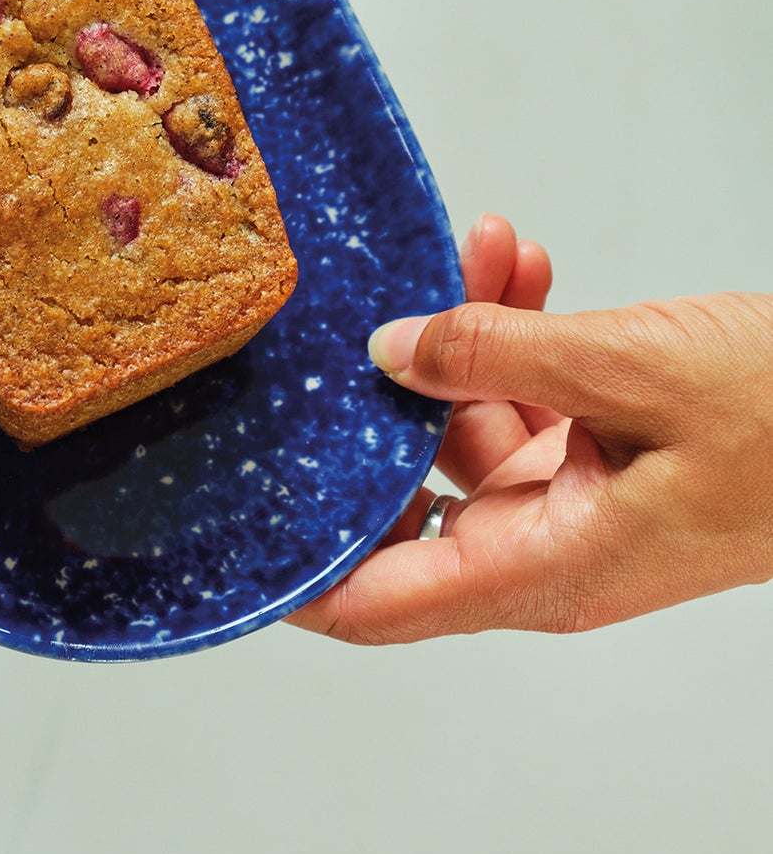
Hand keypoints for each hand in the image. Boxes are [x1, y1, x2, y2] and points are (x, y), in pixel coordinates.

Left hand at [285, 216, 772, 641]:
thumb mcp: (633, 369)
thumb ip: (498, 357)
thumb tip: (389, 352)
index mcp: (546, 569)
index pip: (377, 602)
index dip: (292, 574)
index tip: (220, 523)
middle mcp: (547, 552)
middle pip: (409, 495)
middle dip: (382, 395)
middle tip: (364, 311)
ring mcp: (575, 508)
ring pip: (469, 427)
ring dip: (466, 338)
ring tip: (477, 252)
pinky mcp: (603, 462)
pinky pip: (528, 403)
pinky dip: (517, 338)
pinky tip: (520, 266)